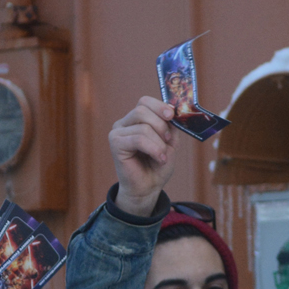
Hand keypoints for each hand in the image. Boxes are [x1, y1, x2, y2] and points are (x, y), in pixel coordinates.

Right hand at [109, 96, 177, 216]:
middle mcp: (124, 123)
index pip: (145, 101)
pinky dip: (154, 149)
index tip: (172, 116)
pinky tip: (159, 159)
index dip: (160, 106)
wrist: (149, 187)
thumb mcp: (169, 141)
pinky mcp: (115, 143)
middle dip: (161, 125)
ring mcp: (117, 132)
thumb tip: (173, 109)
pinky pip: (138, 139)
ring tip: (162, 156)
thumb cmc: (158, 164)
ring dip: (159, 142)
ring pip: (143, 126)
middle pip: (142, 109)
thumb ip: (170, 124)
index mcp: (136, 119)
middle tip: (168, 141)